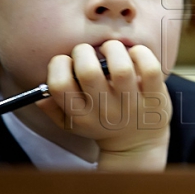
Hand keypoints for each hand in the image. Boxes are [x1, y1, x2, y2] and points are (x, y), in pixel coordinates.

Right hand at [36, 40, 170, 170]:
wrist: (137, 144)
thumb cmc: (100, 124)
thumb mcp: (71, 123)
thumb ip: (52, 107)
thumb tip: (40, 92)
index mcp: (80, 115)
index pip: (60, 85)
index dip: (59, 64)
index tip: (67, 61)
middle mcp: (105, 111)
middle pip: (89, 71)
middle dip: (84, 51)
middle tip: (89, 52)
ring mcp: (132, 104)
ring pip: (121, 67)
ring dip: (112, 48)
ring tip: (112, 49)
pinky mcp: (155, 97)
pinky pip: (150, 68)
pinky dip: (140, 53)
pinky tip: (134, 54)